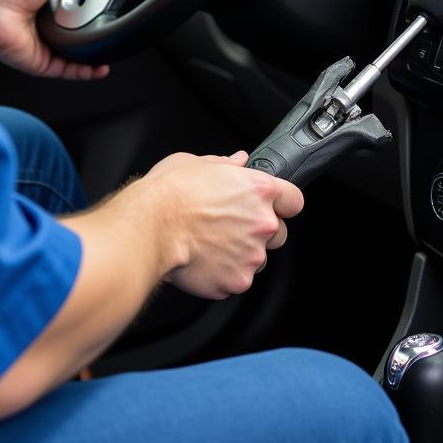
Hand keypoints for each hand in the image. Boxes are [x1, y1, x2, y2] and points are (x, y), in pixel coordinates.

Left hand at [0, 0, 109, 80]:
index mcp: (49, 5)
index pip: (78, 13)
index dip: (94, 15)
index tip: (110, 14)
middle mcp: (47, 27)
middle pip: (79, 36)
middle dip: (96, 36)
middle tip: (111, 31)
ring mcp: (45, 46)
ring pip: (76, 58)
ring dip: (94, 58)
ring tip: (111, 53)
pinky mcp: (41, 63)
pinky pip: (67, 71)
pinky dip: (85, 72)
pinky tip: (99, 68)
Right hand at [141, 150, 303, 299]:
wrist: (148, 228)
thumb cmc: (169, 193)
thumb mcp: (196, 163)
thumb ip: (224, 163)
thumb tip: (238, 161)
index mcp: (259, 189)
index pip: (294, 199)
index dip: (283, 203)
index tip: (273, 207)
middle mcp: (262, 222)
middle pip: (279, 232)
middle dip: (260, 232)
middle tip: (231, 227)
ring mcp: (252, 255)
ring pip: (257, 259)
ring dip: (242, 255)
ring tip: (211, 245)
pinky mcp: (237, 281)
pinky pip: (237, 279)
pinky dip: (224, 274)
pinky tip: (203, 262)